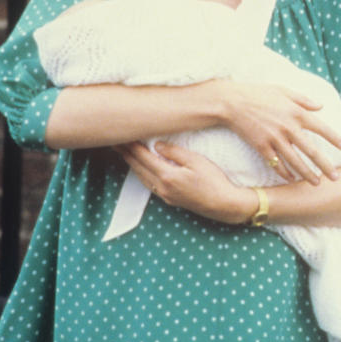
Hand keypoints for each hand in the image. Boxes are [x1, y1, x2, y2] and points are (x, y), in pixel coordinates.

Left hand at [113, 141, 251, 224]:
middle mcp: (162, 187)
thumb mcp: (197, 161)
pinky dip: (142, 174)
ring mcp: (166, 195)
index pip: (143, 157)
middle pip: (138, 168)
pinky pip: (150, 184)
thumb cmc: (214, 181)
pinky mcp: (171, 199)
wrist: (225, 205)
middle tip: (115, 143)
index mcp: (167, 176)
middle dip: (126, 154)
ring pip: (142, 178)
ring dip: (132, 165)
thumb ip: (175, 152)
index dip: (131, 146)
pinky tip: (141, 170)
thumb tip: (157, 146)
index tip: (122, 136)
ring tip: (124, 154)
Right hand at [216, 80, 340, 184]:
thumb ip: (303, 99)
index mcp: (296, 112)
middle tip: (335, 177)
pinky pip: (276, 163)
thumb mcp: (283, 90)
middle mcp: (288, 127)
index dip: (334, 137)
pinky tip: (292, 179)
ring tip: (316, 183)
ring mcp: (274, 139)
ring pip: (295, 161)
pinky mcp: (261, 146)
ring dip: (307, 174)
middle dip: (325, 165)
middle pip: (311, 151)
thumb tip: (321, 106)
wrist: (232, 102)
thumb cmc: (258, 93)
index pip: (321, 127)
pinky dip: (284, 173)